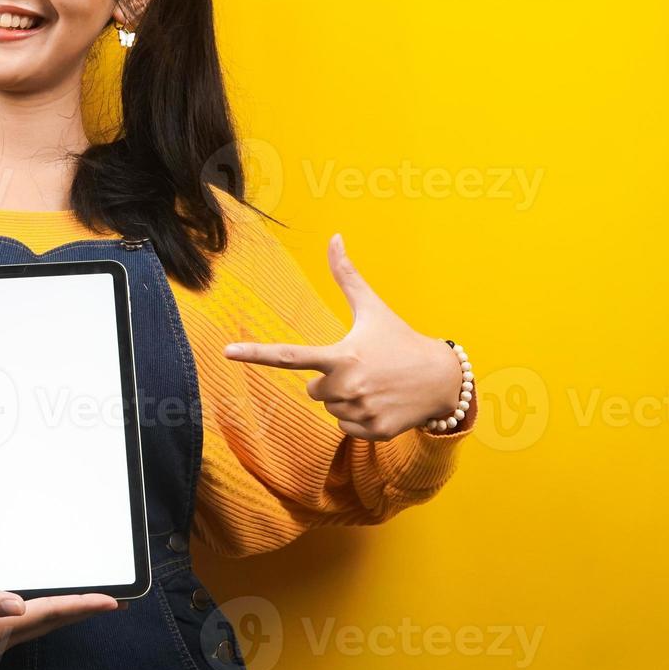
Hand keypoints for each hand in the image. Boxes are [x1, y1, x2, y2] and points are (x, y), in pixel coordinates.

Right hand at [0, 588, 117, 669]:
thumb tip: (18, 604)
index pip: (47, 614)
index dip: (80, 607)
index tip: (112, 601)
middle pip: (49, 622)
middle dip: (80, 611)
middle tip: (110, 602)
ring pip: (35, 624)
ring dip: (61, 613)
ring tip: (83, 603)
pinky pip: (17, 623)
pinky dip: (37, 613)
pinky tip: (33, 607)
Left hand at [222, 233, 464, 440]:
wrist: (442, 379)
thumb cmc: (400, 339)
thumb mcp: (373, 308)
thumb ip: (347, 275)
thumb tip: (334, 237)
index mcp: (341, 356)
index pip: (288, 355)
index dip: (255, 352)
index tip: (226, 352)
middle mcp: (348, 386)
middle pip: (312, 390)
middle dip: (331, 381)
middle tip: (361, 370)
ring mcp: (361, 411)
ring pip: (329, 410)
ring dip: (346, 400)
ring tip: (374, 385)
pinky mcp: (375, 432)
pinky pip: (346, 428)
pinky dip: (359, 419)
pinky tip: (381, 404)